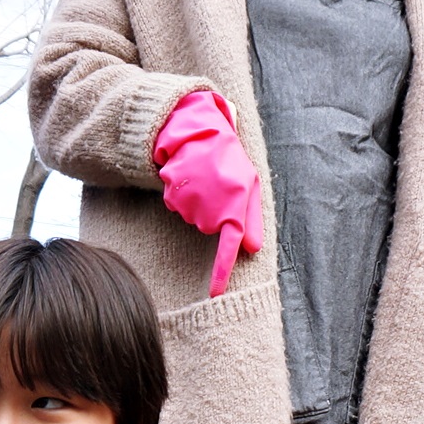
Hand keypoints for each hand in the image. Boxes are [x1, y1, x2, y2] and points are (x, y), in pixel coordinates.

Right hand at [152, 89, 262, 298]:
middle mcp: (212, 205)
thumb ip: (251, 218)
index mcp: (237, 201)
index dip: (222, 271)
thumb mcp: (250, 184)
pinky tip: (189, 176)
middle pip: (210, 229)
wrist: (196, 128)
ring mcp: (190, 200)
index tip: (216, 295)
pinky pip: (178, 207)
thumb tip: (251, 249)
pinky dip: (183, 196)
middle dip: (214, 212)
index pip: (230, 244)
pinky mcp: (172, 194)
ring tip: (203, 178)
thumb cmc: (228, 158)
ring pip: (193, 219)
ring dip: (198, 203)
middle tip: (218, 185)